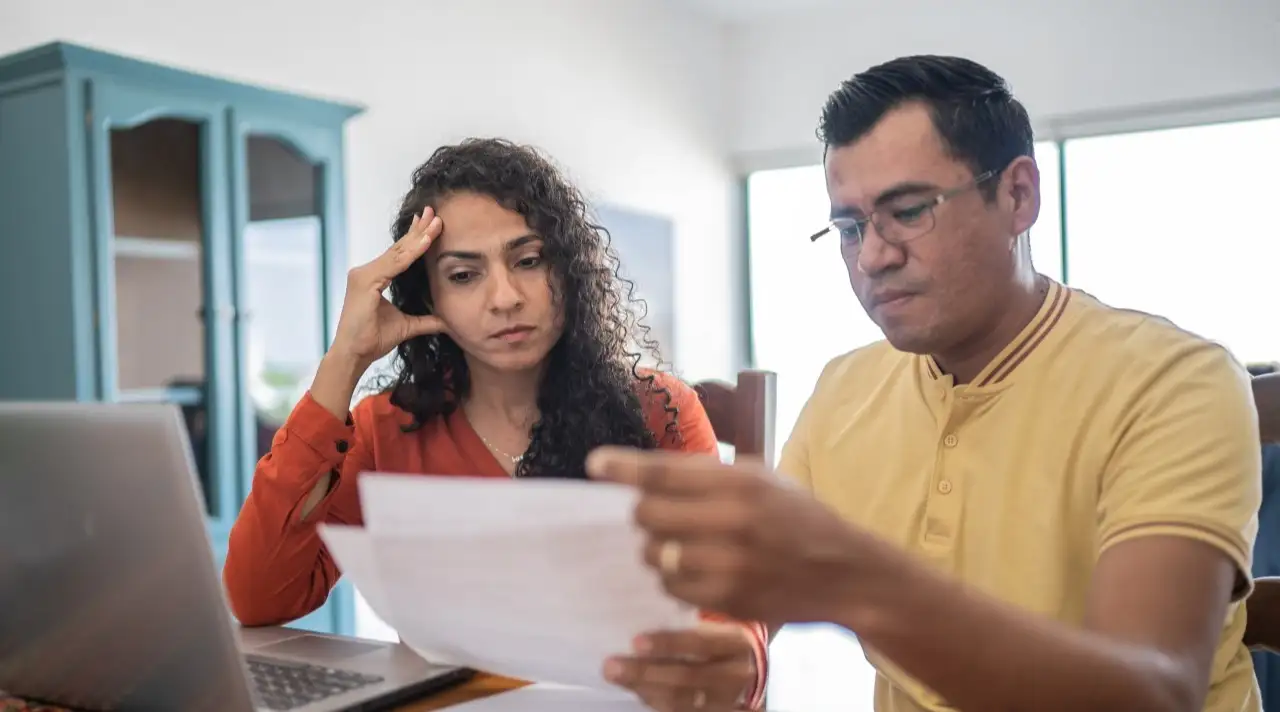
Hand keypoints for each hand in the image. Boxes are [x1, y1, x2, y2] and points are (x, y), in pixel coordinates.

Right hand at [331, 206, 448, 368]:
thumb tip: (447, 322)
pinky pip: (395, 264)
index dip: (415, 238)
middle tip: (435, 212)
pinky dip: (412, 252)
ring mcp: (364, 274)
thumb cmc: (373, 340)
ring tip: (436, 221)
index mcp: (373, 278)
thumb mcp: (407, 326)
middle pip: (398, 248)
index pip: (399, 254)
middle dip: (418, 229)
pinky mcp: (365, 281)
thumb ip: (426, 320)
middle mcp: (366, 271)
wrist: (354, 355)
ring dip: (419, 236)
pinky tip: (426, 241)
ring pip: (398, 253)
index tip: (430, 224)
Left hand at [586, 447, 883, 626]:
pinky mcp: (728, 598)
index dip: (623, 468)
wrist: (845, 572)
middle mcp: (733, 520)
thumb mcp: (762, 479)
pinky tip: (694, 569)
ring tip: (680, 543)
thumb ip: (708, 474)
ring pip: (655, 554)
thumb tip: (645, 471)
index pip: (664, 471)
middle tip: (654, 514)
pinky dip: (673, 578)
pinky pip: (671, 587)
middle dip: (642, 514)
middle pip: (648, 514)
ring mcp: (730, 563)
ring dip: (656, 548)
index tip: (595, 465)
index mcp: (741, 482)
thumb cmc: (797, 518)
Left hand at [604, 621, 756, 711]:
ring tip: (615, 676)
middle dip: (645, 672)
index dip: (668, 644)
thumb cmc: (728, 629)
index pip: (701, 645)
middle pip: (687, 677)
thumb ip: (695, 610)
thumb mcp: (722, 616)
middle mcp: (736, 673)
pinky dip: (655, 701)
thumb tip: (649, 586)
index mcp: (737, 642)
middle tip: (611, 665)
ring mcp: (728, 699)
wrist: (754, 661)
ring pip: (683, 700)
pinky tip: (636, 691)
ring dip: (644, 689)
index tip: (636, 641)